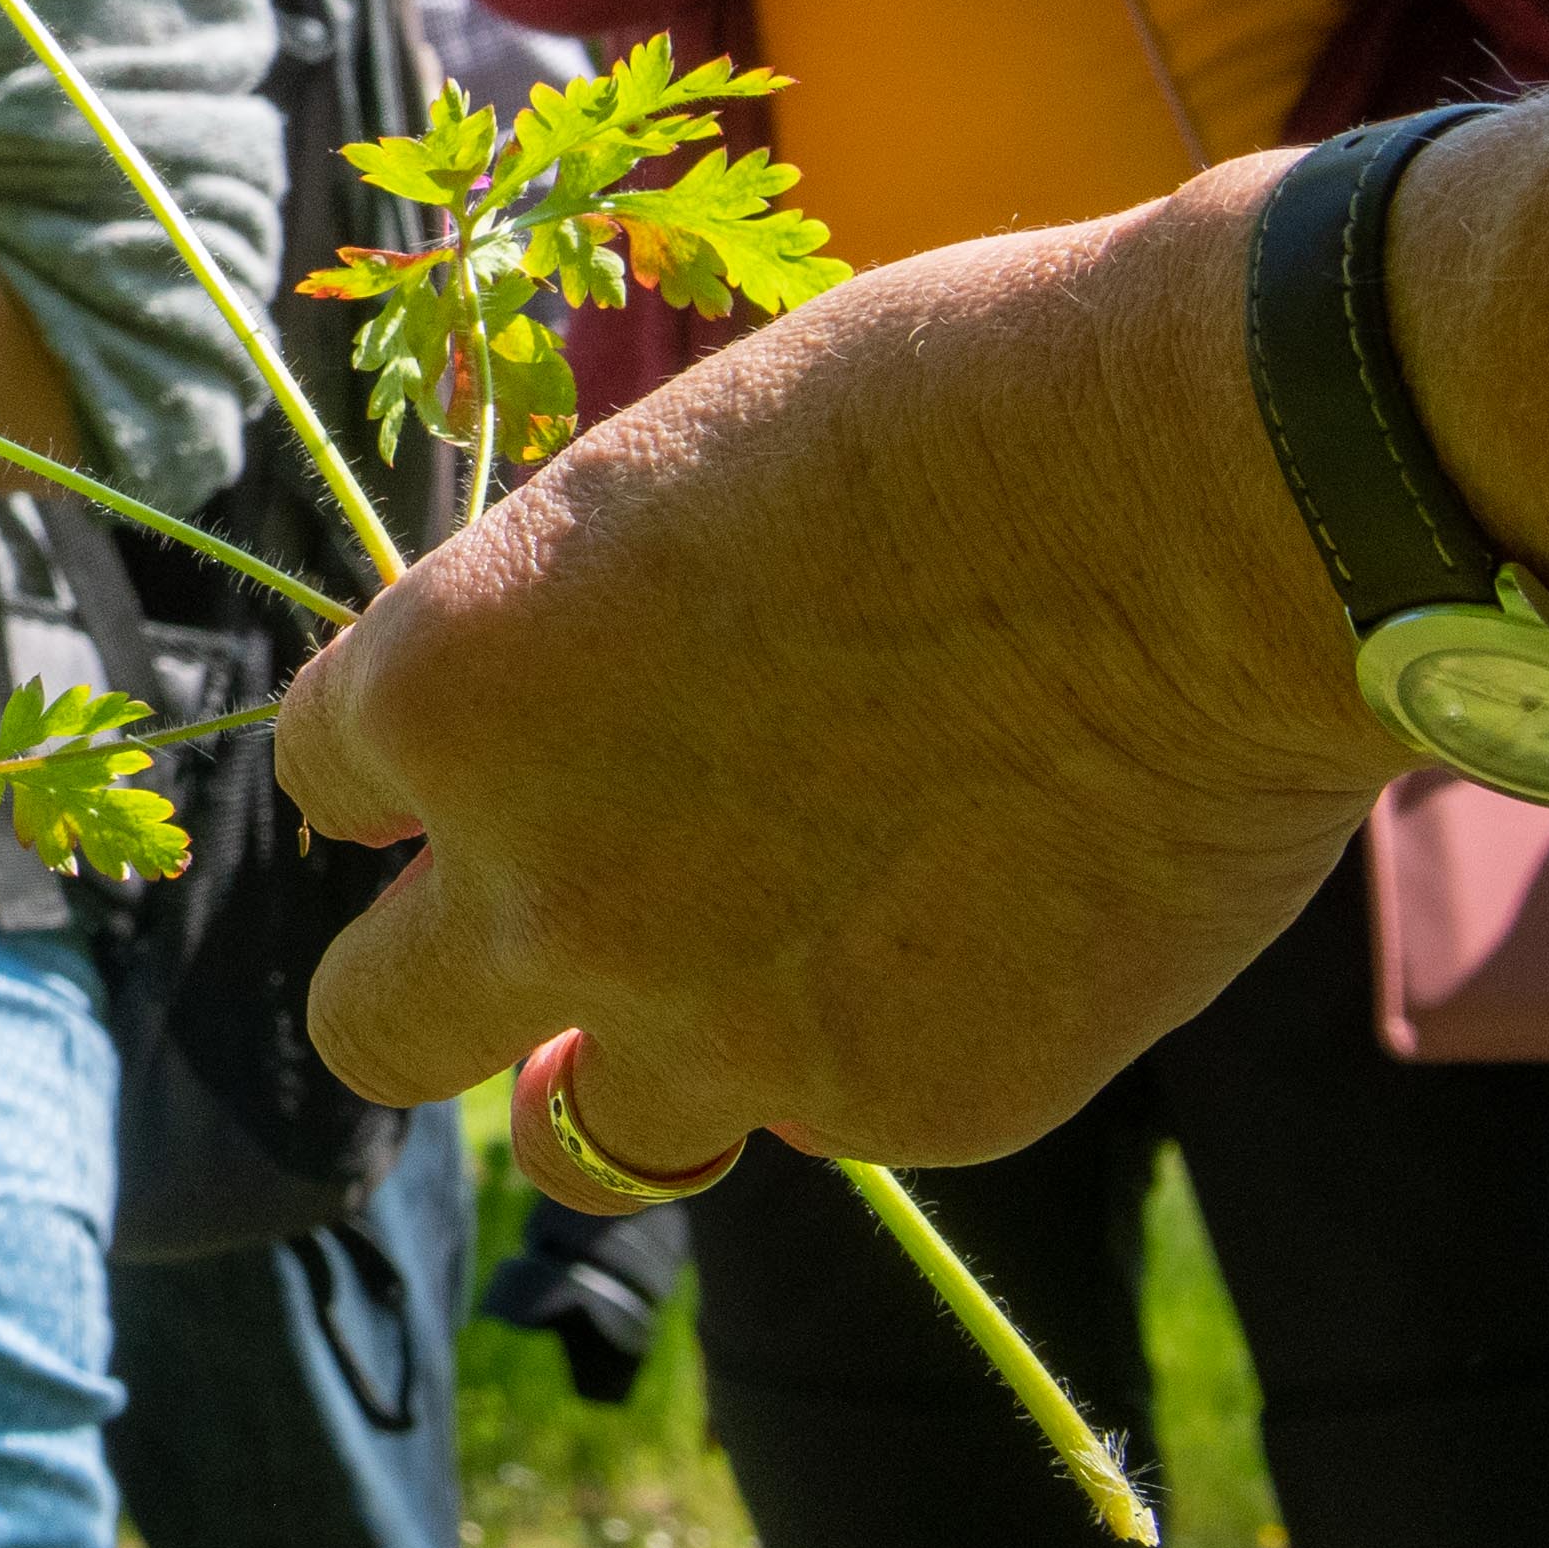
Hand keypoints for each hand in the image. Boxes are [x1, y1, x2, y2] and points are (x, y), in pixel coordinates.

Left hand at [271, 166, 1391, 1201]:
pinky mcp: (908, 1104)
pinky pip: (823, 1111)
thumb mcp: (657, 497)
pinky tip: (978, 917)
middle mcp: (539, 889)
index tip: (494, 747)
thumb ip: (561, 655)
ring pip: (586, 1131)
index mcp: (445, 695)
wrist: (1221, 500)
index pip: (328, 779)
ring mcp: (717, 1022)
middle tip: (540, 924)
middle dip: (432, 981)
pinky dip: (865, 1042)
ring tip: (734, 981)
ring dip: (622, 1066)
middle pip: (370, 1027)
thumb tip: (546, 737)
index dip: (407, 766)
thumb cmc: (942, 416)